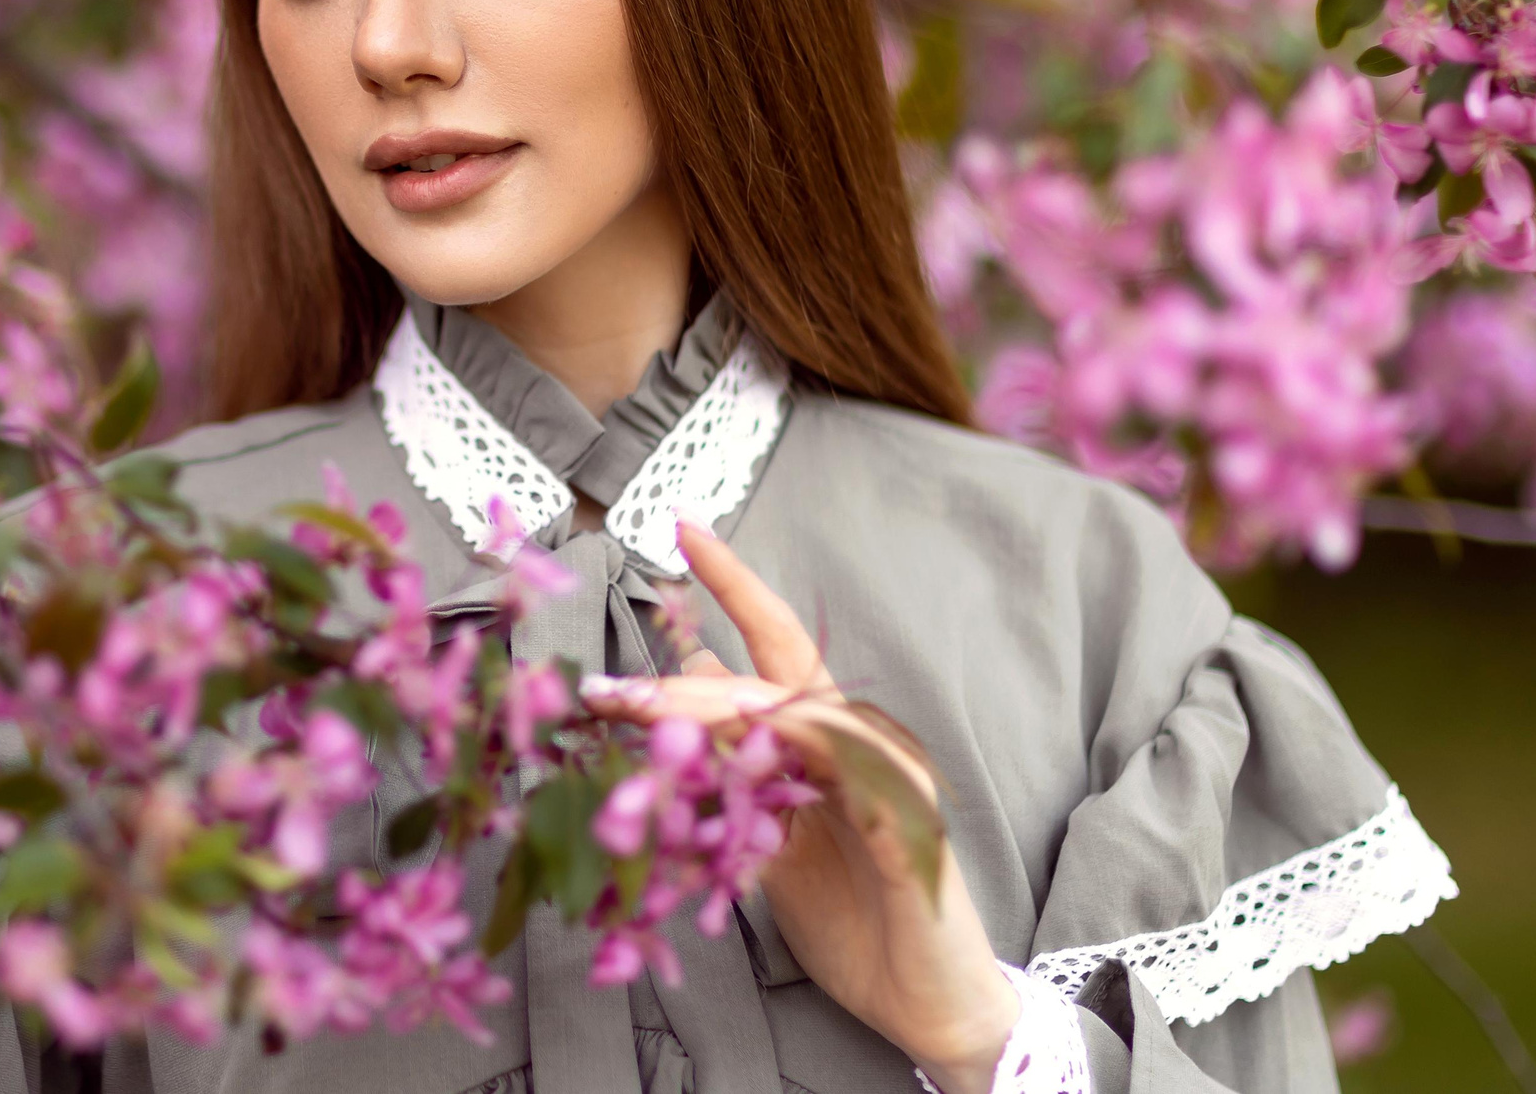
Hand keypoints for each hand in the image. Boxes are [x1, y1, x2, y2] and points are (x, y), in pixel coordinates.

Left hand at [583, 521, 1018, 1093]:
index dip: (734, 585)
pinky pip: (844, 778)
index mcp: (826, 739)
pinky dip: (792, 756)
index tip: (682, 529)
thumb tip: (665, 710)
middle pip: (774, 674)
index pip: (776, 644)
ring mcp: (887, 782)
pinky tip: (742, 746)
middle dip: (686, 668)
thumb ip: (729, 775)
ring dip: (712, 711)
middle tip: (607, 684)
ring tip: (641, 714)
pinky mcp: (905, 831)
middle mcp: (860, 744)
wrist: (928, 1005)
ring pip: (796, 716)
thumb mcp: (765, 840)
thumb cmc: (851, 917)